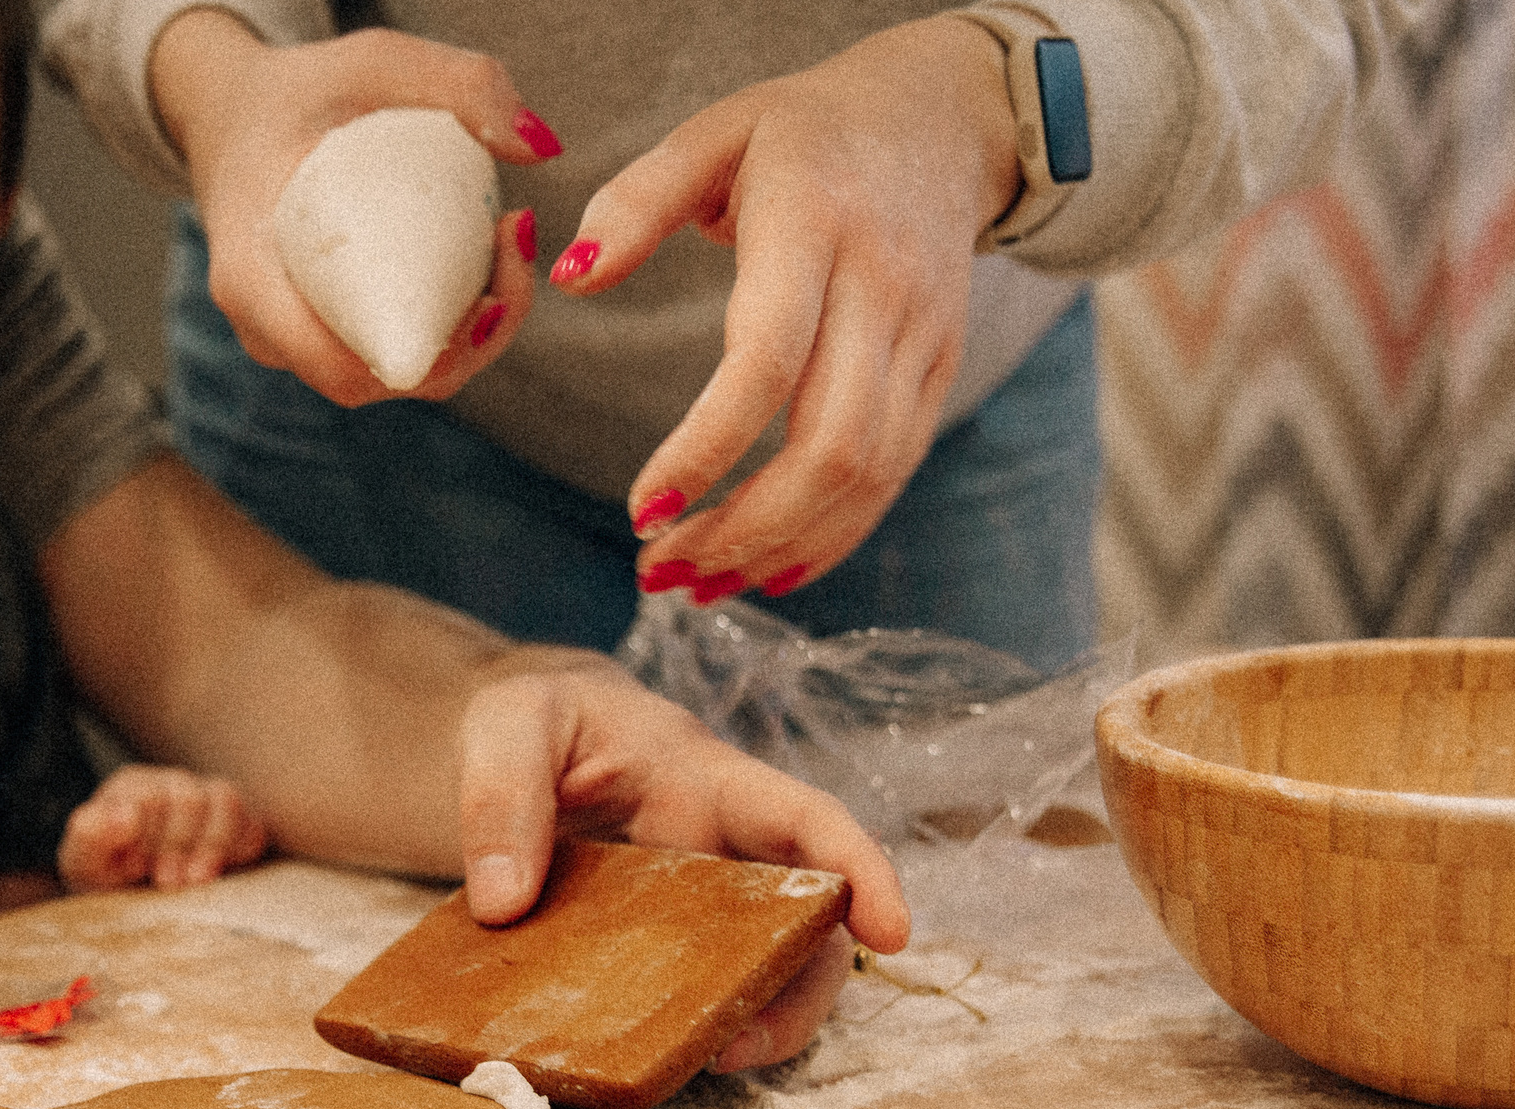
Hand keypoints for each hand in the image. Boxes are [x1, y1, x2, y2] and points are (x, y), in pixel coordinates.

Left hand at [59, 763, 270, 891]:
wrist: (136, 902)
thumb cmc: (109, 878)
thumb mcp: (84, 863)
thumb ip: (90, 835)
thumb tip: (125, 815)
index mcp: (132, 787)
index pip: (148, 797)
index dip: (146, 835)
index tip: (135, 868)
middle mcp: (172, 784)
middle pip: (189, 797)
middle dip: (178, 843)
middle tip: (166, 882)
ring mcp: (208, 800)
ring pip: (226, 801)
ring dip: (212, 845)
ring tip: (197, 880)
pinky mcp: (239, 823)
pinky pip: (252, 823)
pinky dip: (240, 848)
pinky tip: (219, 873)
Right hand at [151, 10, 552, 403]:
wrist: (240, 118)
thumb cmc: (301, 93)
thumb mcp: (371, 61)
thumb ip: (460, 84)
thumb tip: (543, 149)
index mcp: (251, 278)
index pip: (344, 367)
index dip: (431, 352)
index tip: (489, 291)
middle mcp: (269, 331)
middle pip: (388, 377)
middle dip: (472, 337)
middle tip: (515, 250)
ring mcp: (296, 344)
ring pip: (400, 374)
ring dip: (470, 331)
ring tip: (507, 249)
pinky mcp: (326, 338)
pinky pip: (396, 352)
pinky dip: (449, 324)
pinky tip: (484, 268)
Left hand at [454, 660, 910, 1068]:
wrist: (514, 754)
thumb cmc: (533, 721)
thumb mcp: (506, 723)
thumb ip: (501, 794)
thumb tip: (504, 902)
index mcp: (705, 781)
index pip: (806, 817)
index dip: (861, 871)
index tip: (893, 933)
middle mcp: (722, 850)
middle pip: (807, 923)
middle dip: (802, 990)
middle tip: (746, 1043)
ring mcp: (698, 907)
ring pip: (765, 972)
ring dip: (754, 1022)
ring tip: (701, 1060)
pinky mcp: (659, 950)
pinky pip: (693, 994)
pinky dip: (685, 1030)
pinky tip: (645, 1055)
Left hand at [550, 18, 1020, 602]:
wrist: (945, 117)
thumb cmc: (806, 130)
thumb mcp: (713, 133)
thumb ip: (635, 200)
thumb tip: (570, 274)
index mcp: (816, 226)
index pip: (766, 363)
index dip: (706, 450)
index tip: (643, 511)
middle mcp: (881, 289)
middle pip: (827, 446)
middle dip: (741, 530)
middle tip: (659, 572)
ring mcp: (921, 338)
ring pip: (865, 477)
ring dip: (779, 549)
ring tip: (696, 585)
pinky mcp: (939, 371)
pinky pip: (892, 476)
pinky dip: (830, 537)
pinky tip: (766, 569)